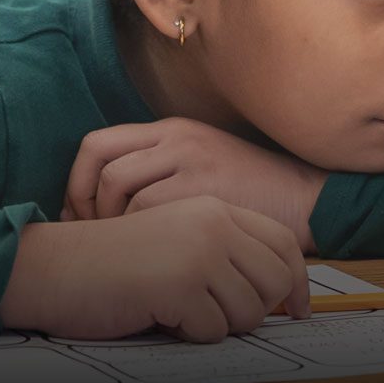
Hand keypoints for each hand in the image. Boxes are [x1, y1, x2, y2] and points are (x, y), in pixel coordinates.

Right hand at [0, 196, 310, 341]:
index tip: (296, 311)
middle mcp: (212, 223)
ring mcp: (198, 252)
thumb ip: (222, 250)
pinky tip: (161, 317)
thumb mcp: (176, 237)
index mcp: (214, 208)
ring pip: (250, 313)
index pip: (284, 244)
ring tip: (181, 312)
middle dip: (254, 312)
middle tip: (216, 317)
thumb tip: (279, 295)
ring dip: (217, 326)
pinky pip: (213, 332)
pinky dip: (189, 335)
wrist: (57, 267)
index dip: (297, 283)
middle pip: (276, 283)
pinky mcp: (180, 284)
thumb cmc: (115, 262)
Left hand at [64, 118, 328, 252]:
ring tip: (122, 246)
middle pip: (98, 159)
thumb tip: (108, 202)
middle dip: (80, 201)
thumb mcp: (204, 167)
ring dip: (108, 219)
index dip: (76, 181)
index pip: (98, 143)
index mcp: (173, 129)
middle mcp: (177, 136)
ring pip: (116, 183)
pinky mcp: (204, 186)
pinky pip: (146, 207)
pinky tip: (149, 252)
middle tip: (89, 234)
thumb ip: (162, 172)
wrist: (307, 201)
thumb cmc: (253, 195)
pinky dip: (137, 233)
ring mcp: (191, 158)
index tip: (79, 215)